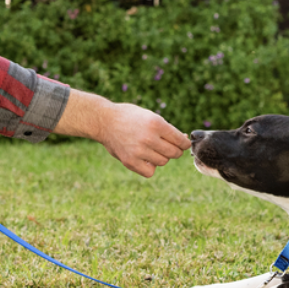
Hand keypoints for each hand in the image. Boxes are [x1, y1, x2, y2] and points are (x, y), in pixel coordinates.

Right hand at [54, 90, 190, 177]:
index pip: (180, 141)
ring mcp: (139, 151)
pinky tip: (145, 158)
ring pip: (163, 162)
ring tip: (151, 148)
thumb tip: (184, 141)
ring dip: (161, 157)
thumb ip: (167, 129)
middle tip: (168, 147)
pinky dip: (150, 167)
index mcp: (156, 124)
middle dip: (175, 150)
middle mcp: (149, 138)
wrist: (104, 121)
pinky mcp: (130, 162)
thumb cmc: (130, 117)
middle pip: (174, 153)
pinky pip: (150, 171)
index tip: (183, 144)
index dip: (184, 143)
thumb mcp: (150, 116)